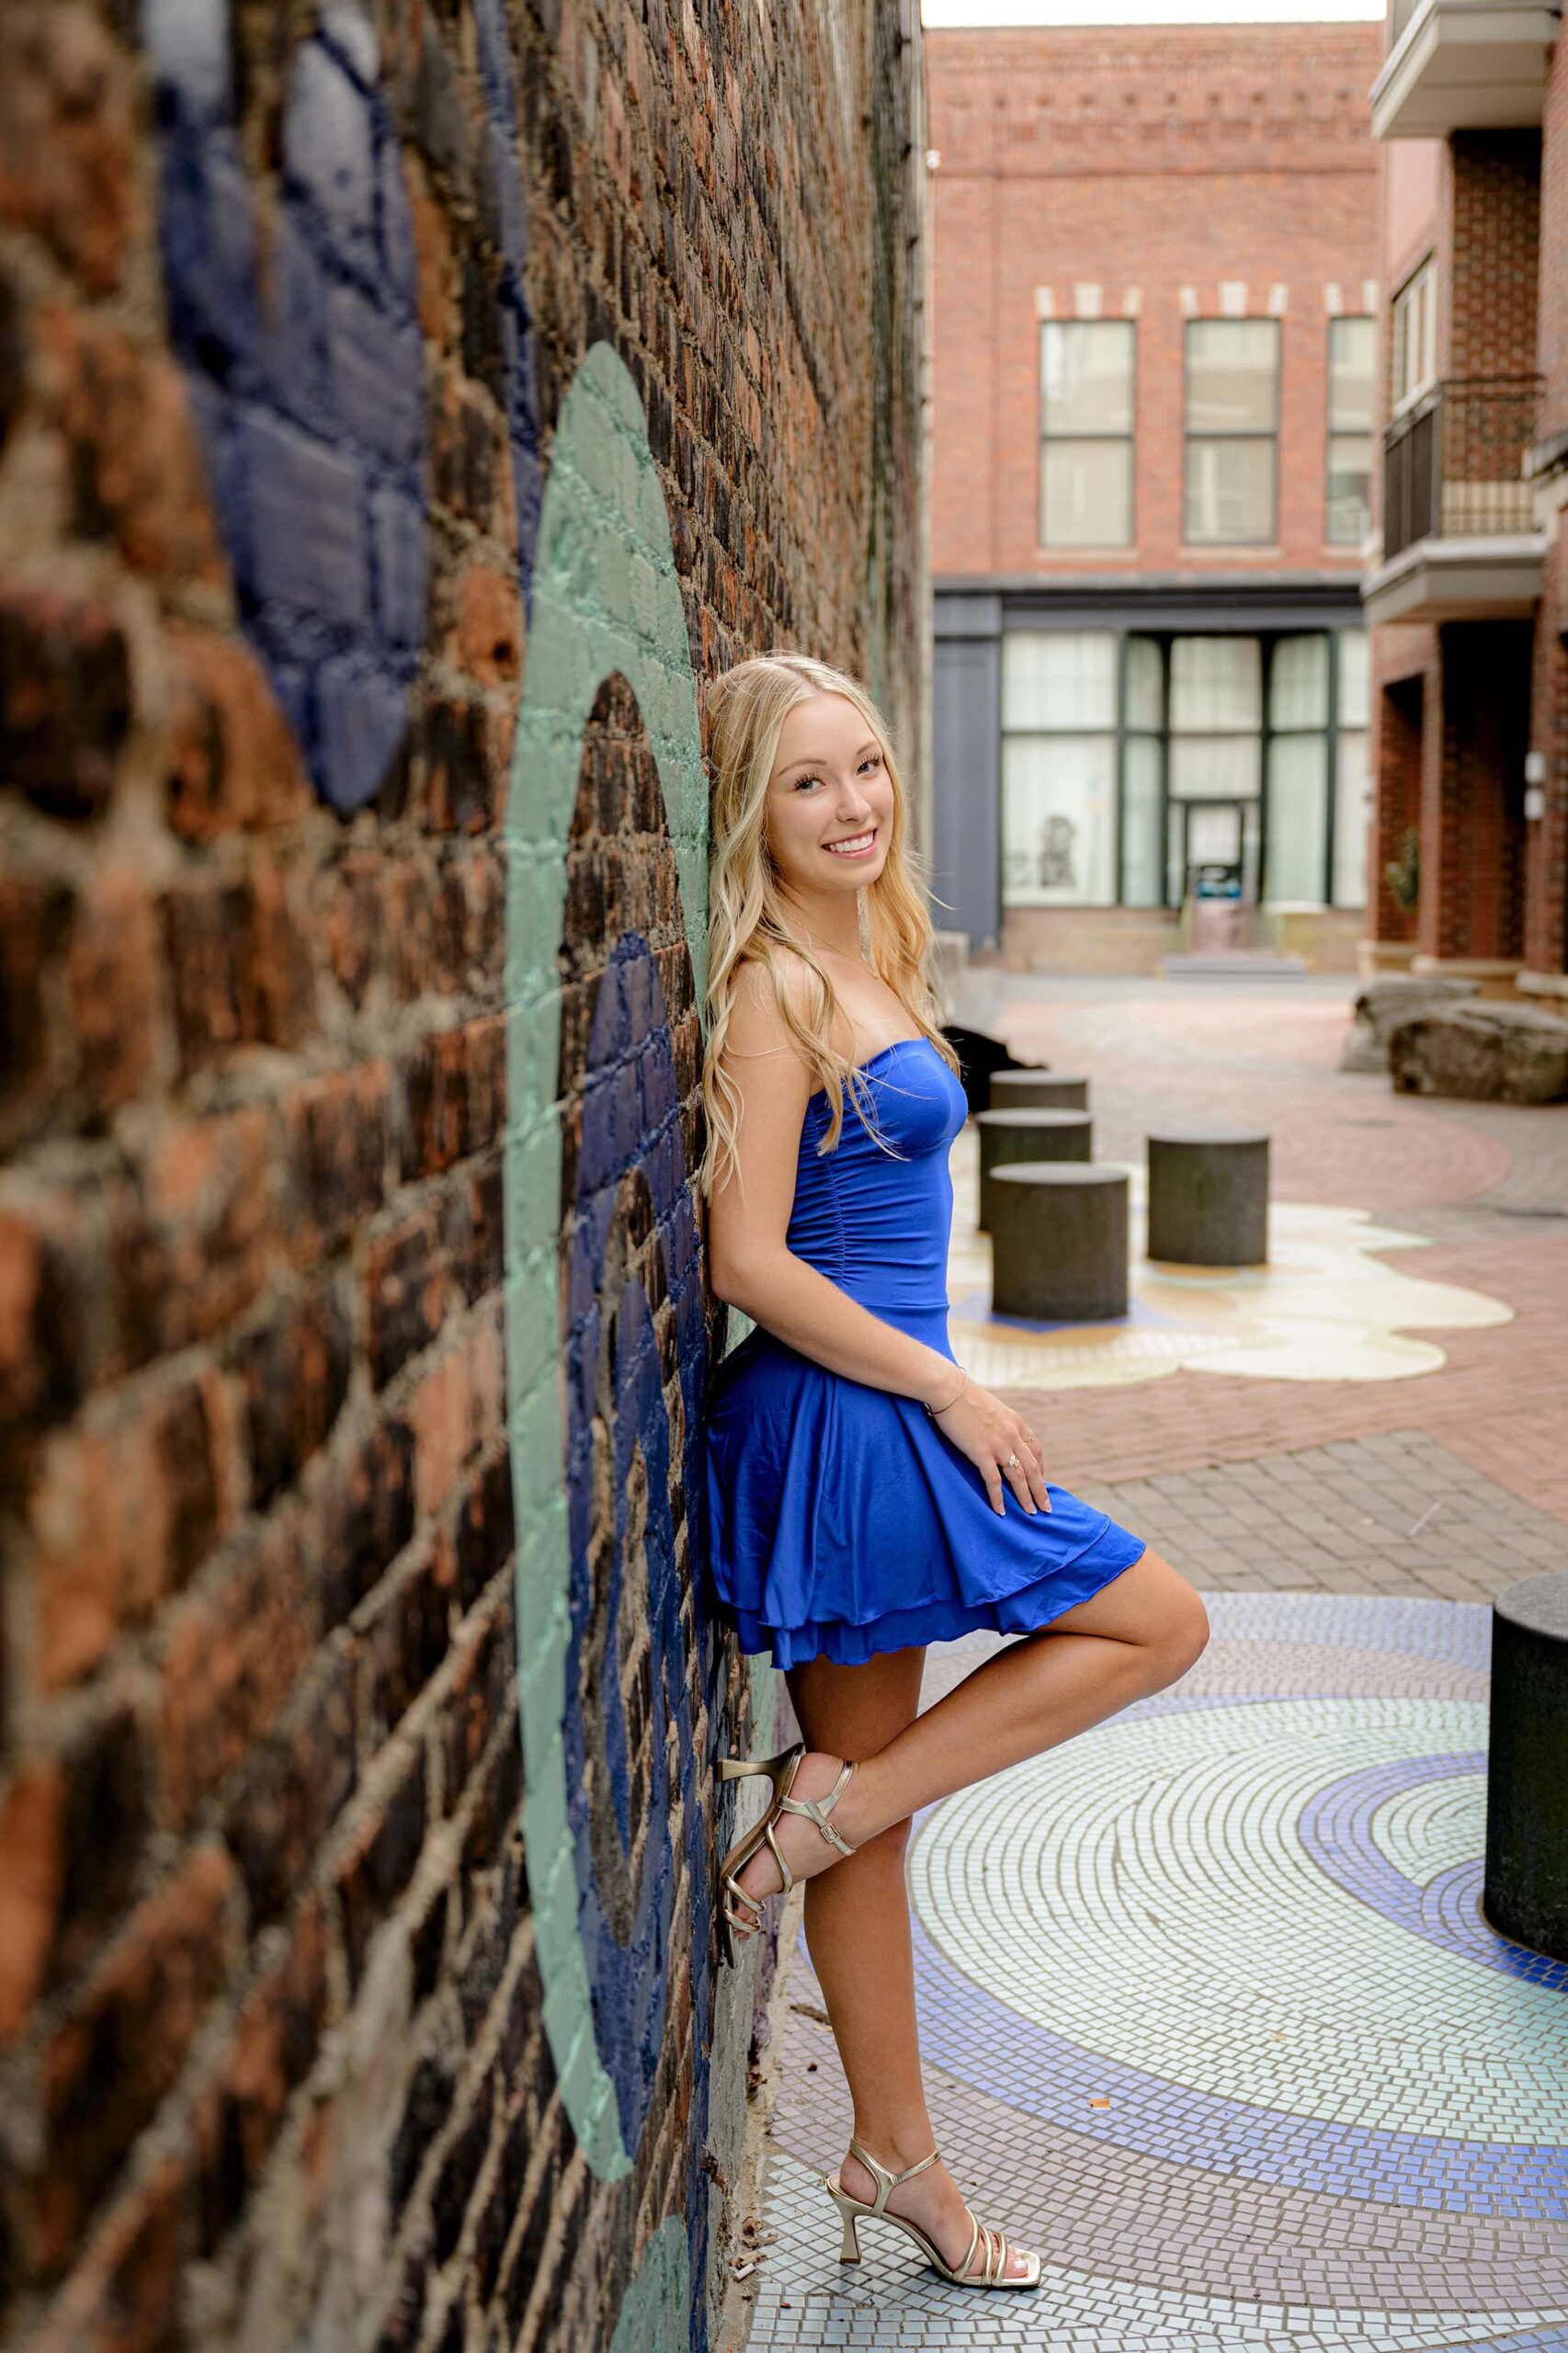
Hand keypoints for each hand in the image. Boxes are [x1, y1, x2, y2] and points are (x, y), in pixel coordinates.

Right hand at [928, 1376, 1050, 1515]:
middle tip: (1046, 1507)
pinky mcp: (981, 1452)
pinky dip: (998, 1498)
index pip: (1035, 1449)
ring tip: (1031, 1512)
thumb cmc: (964, 1396)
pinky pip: (993, 1481)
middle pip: (1033, 1467)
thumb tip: (995, 1432)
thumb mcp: (991, 1407)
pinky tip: (1000, 1511)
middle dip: (1040, 1490)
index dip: (1040, 1467)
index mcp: (1016, 1422)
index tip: (1041, 1479)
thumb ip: (998, 1422)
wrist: (949, 1389)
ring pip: (1018, 1477)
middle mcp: (1012, 1434)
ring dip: (1026, 1497)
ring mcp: (998, 1444)